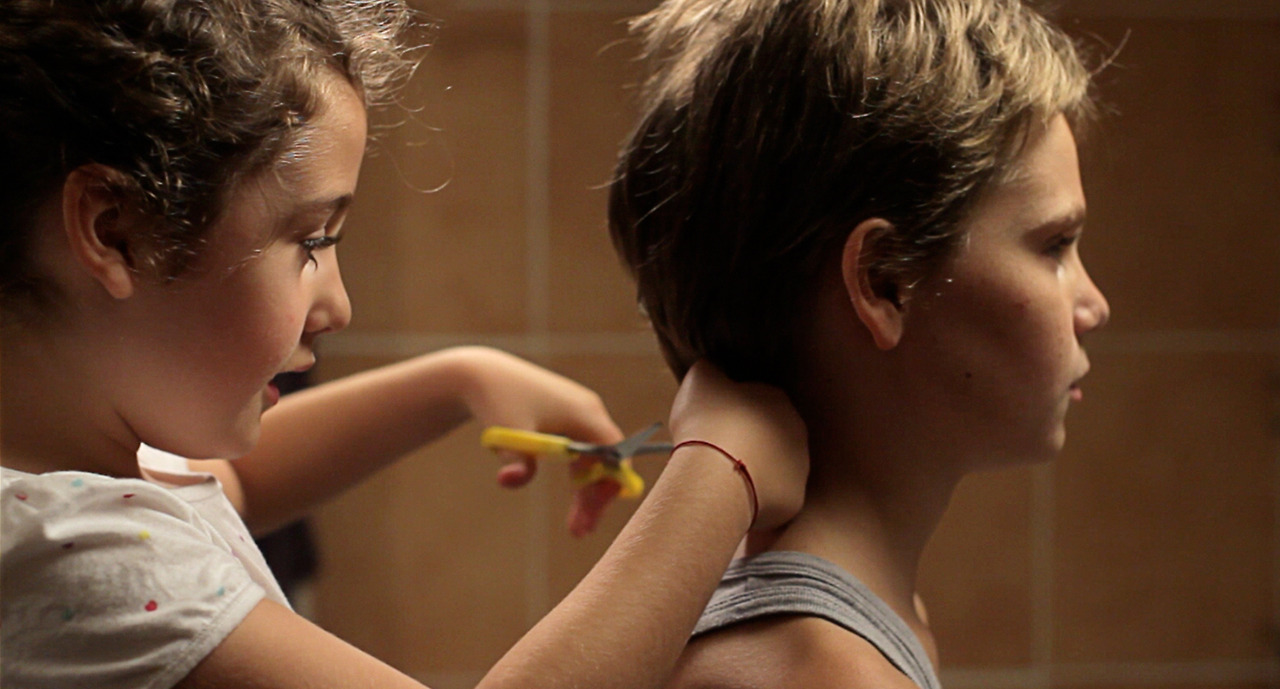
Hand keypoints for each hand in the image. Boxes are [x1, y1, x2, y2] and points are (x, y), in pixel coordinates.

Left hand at [454, 347, 624, 535]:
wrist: (482, 375)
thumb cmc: (497, 400)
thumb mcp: (507, 432)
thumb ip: (516, 460)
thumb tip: (511, 481)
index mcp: (585, 413)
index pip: (615, 454)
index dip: (610, 485)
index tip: (591, 514)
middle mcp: (589, 412)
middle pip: (608, 461)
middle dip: (596, 497)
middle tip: (580, 532)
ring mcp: (580, 415)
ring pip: (595, 460)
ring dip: (588, 492)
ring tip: (576, 528)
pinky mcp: (567, 419)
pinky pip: (584, 454)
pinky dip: (578, 478)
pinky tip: (572, 502)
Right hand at [668, 361, 807, 530]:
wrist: (717, 476)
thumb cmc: (709, 423)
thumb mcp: (700, 380)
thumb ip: (710, 370)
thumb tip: (713, 368)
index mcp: (777, 399)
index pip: (759, 400)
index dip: (735, 411)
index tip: (714, 422)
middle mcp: (797, 431)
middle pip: (771, 435)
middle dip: (750, 442)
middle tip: (719, 452)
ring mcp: (799, 468)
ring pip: (774, 468)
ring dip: (755, 471)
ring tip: (724, 478)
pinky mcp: (793, 500)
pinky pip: (772, 498)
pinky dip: (757, 498)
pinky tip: (734, 498)